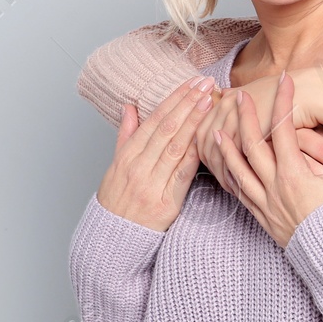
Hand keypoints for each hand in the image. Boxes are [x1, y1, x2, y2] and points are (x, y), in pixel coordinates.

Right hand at [94, 76, 216, 231]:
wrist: (112, 238)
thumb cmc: (116, 200)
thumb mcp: (115, 165)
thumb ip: (126, 135)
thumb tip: (130, 107)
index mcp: (127, 155)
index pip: (154, 120)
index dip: (174, 99)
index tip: (191, 83)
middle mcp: (138, 166)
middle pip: (167, 129)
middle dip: (188, 103)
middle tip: (206, 84)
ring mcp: (151, 184)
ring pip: (175, 147)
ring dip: (194, 122)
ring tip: (209, 101)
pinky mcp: (165, 202)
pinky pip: (182, 174)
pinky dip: (195, 155)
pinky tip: (207, 138)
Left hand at [212, 72, 322, 247]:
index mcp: (295, 175)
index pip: (284, 128)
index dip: (283, 101)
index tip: (284, 80)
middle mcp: (275, 187)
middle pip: (252, 145)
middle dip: (244, 118)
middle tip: (239, 96)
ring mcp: (266, 204)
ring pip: (237, 171)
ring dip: (225, 148)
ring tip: (215, 130)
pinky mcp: (263, 219)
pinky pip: (239, 194)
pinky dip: (228, 177)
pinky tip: (224, 168)